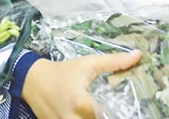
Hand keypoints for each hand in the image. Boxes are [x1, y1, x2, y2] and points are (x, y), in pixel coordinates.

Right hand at [22, 50, 140, 118]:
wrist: (31, 79)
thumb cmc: (62, 71)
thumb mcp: (87, 64)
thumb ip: (113, 62)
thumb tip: (137, 55)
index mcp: (81, 103)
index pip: (106, 116)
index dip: (117, 113)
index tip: (124, 108)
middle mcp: (71, 118)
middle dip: (104, 116)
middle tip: (112, 109)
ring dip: (92, 118)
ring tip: (99, 111)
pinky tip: (85, 114)